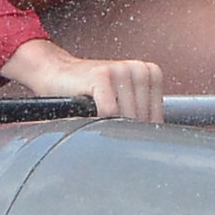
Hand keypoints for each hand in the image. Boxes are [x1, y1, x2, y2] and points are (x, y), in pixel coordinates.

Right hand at [0, 37, 161, 122]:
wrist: (56, 74)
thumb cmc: (90, 93)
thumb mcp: (123, 100)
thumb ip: (141, 115)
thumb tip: (157, 145)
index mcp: (150, 73)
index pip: (156, 119)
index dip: (138, 133)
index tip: (121, 130)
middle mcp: (139, 69)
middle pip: (141, 119)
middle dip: (124, 131)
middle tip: (106, 127)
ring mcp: (121, 69)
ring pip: (127, 118)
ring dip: (110, 126)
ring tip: (98, 118)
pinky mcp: (102, 75)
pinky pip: (109, 112)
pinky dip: (99, 120)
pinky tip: (90, 113)